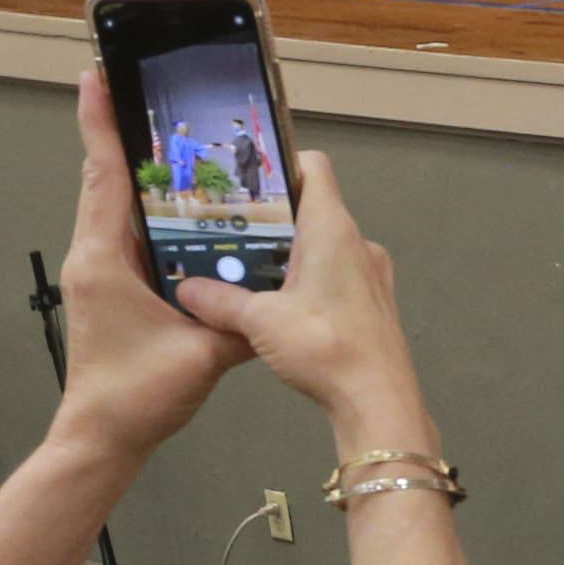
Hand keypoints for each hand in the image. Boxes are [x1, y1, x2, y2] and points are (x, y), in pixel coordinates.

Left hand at [45, 68, 250, 461]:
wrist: (102, 437)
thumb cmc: (137, 396)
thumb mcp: (203, 356)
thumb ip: (242, 318)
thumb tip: (282, 289)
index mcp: (105, 259)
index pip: (103, 176)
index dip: (101, 124)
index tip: (95, 76)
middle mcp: (95, 255)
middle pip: (106, 179)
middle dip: (123, 134)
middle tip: (144, 92)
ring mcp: (99, 270)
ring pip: (116, 205)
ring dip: (137, 171)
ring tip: (169, 138)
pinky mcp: (110, 286)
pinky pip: (128, 233)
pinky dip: (148, 209)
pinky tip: (181, 204)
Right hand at [176, 145, 432, 445]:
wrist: (378, 401)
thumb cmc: (325, 347)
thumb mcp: (259, 321)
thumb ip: (219, 300)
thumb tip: (185, 290)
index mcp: (333, 228)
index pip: (313, 167)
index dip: (282, 164)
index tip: (248, 180)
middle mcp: (358, 242)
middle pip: (314, 207)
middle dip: (273, 216)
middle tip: (232, 230)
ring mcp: (372, 273)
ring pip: (325, 244)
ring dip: (290, 252)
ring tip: (248, 269)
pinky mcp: (375, 302)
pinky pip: (337, 274)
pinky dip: (309, 279)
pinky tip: (280, 304)